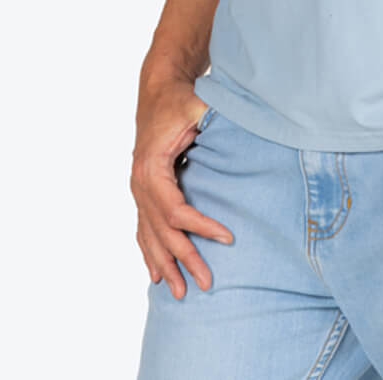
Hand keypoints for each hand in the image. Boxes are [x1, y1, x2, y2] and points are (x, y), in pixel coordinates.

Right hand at [130, 80, 234, 298]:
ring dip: (165, 265)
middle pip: (162, 231)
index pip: (175, 209)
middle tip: (207, 282)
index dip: (200, 226)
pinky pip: (143, 229)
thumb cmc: (179, 99)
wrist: (158, 89)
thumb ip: (213, 121)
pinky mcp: (142, 191)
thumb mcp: (197, 106)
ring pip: (149, 236)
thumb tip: (244, 130)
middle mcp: (140, 183)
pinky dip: (149, 253)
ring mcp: (138, 189)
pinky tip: (156, 275)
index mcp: (151, 167)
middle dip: (185, 258)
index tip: (227, 238)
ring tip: (180, 293)